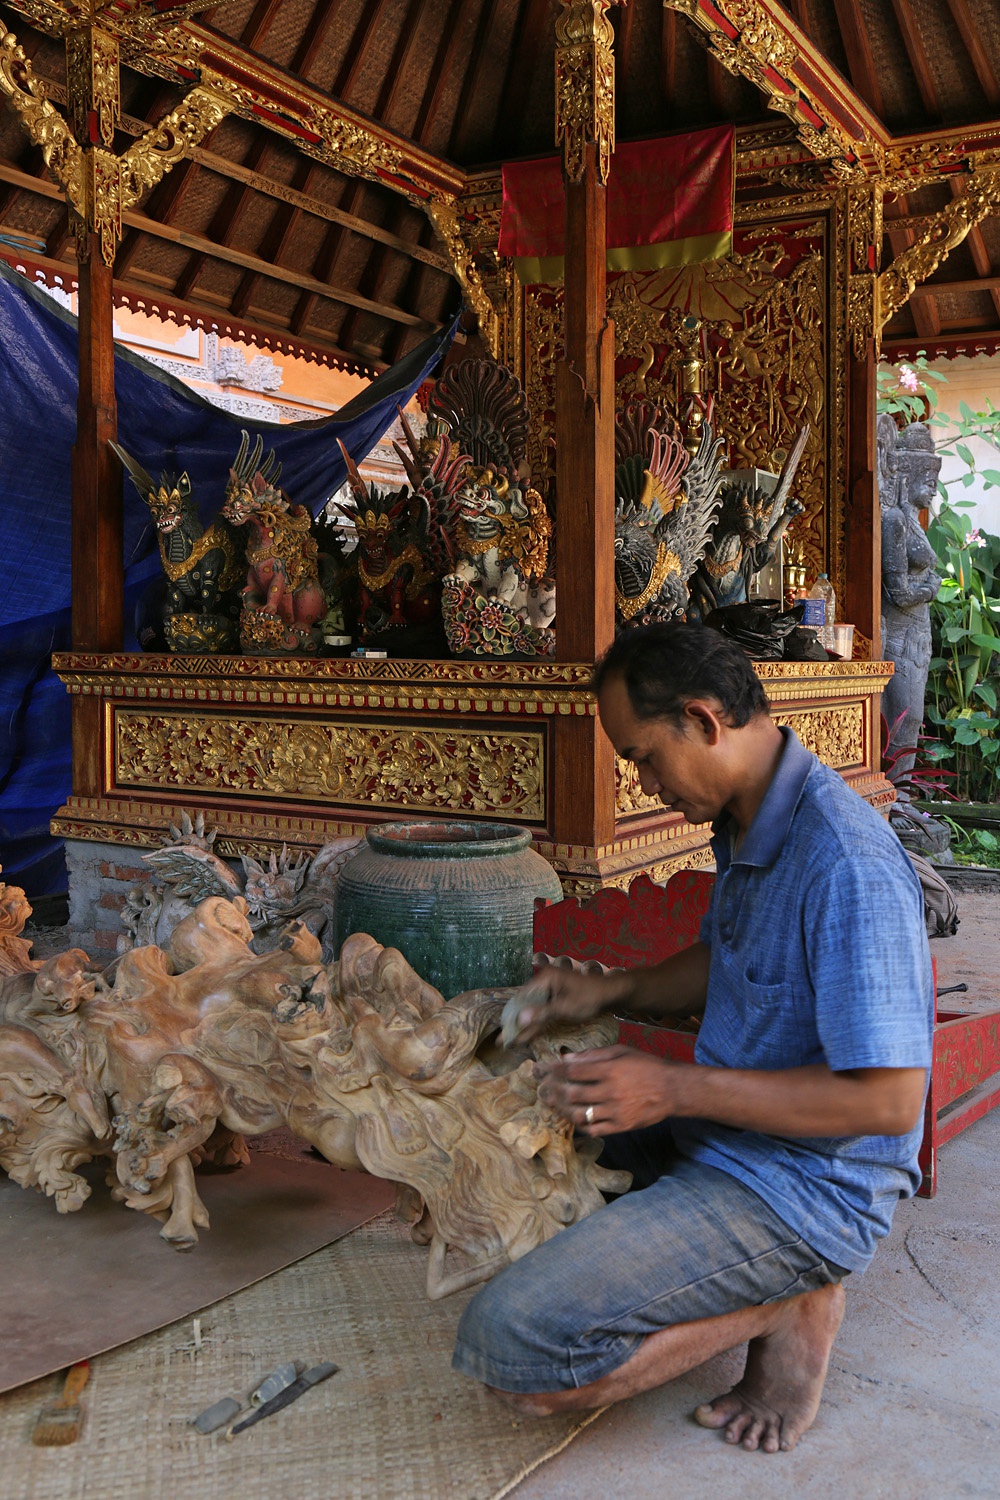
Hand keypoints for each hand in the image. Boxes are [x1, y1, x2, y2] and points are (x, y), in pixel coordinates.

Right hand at [510, 965, 626, 1043]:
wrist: (610, 993)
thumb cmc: (590, 997)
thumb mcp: (566, 1007)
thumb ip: (542, 1013)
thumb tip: (520, 1019)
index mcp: (545, 977)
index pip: (522, 998)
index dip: (512, 1017)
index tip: (503, 1034)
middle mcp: (545, 980)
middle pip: (525, 1003)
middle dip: (515, 1023)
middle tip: (502, 1041)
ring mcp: (550, 989)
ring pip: (532, 1008)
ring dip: (524, 1025)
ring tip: (511, 1041)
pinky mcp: (556, 996)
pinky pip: (541, 1010)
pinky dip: (535, 1022)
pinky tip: (527, 1035)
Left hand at [534, 1045, 685, 1135]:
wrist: (672, 1089)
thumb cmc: (646, 1066)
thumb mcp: (621, 1051)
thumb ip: (593, 1055)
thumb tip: (566, 1058)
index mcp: (610, 1070)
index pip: (572, 1071)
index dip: (552, 1070)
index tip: (540, 1070)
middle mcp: (611, 1092)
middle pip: (571, 1094)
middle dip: (551, 1091)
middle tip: (541, 1090)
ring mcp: (616, 1112)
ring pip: (579, 1115)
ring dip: (562, 1110)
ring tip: (553, 1104)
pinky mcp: (621, 1126)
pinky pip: (593, 1129)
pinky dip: (580, 1124)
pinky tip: (573, 1117)